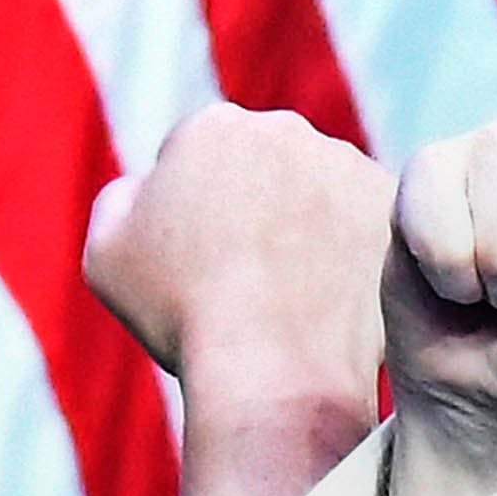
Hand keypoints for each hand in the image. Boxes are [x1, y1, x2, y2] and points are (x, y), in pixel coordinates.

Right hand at [84, 103, 391, 465]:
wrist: (272, 368)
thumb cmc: (181, 314)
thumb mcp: (106, 254)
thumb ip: (121, 198)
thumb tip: (148, 184)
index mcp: (210, 127)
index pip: (199, 159)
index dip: (195, 214)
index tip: (202, 262)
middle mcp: (284, 128)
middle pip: (264, 165)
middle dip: (257, 206)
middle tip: (250, 277)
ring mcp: (346, 163)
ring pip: (319, 188)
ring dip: (308, 223)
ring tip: (294, 292)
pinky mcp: (391, 208)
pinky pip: (364, 222)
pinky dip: (351, 250)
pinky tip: (333, 295)